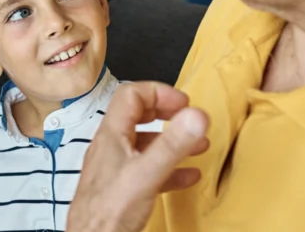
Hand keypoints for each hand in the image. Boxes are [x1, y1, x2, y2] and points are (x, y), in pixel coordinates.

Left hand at [66, 82, 208, 231]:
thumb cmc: (107, 211)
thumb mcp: (146, 173)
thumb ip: (172, 144)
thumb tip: (195, 115)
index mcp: (111, 135)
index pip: (131, 95)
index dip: (159, 92)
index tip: (184, 103)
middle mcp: (111, 147)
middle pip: (138, 115)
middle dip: (167, 112)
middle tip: (189, 117)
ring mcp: (115, 168)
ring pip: (146, 144)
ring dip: (172, 141)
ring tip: (197, 146)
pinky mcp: (122, 188)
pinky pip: (148, 170)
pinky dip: (170, 168)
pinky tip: (187, 176)